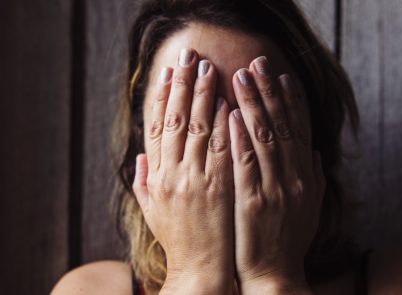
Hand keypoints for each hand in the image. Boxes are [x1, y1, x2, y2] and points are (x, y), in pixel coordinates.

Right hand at [132, 48, 233, 293]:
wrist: (200, 269)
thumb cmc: (178, 239)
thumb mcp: (152, 210)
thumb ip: (144, 180)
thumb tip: (141, 154)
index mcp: (156, 177)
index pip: (156, 127)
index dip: (160, 97)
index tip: (167, 72)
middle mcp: (172, 174)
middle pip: (175, 119)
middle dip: (182, 84)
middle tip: (189, 56)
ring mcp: (196, 180)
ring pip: (197, 128)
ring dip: (203, 95)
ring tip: (209, 68)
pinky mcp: (219, 187)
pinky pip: (220, 148)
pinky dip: (222, 123)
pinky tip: (226, 101)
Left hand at [229, 56, 325, 293]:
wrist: (274, 275)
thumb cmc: (288, 240)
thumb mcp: (309, 207)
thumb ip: (314, 177)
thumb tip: (316, 150)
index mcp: (306, 177)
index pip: (299, 130)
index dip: (292, 100)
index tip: (283, 76)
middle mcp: (294, 178)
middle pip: (282, 125)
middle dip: (270, 91)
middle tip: (259, 62)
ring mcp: (274, 188)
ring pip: (264, 137)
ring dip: (254, 103)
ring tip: (242, 76)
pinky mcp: (253, 201)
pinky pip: (246, 163)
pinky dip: (241, 136)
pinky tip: (233, 113)